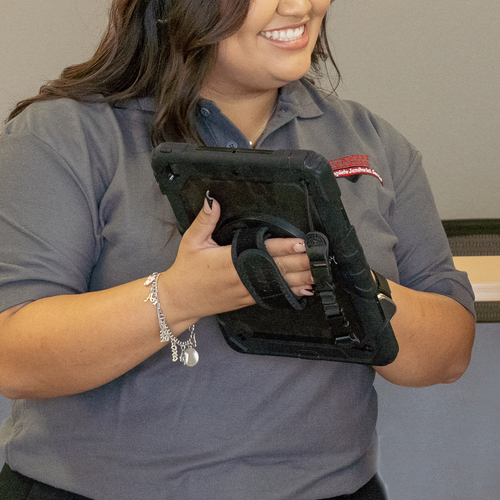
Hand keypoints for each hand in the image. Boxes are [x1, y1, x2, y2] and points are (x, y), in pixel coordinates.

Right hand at [150, 197, 314, 330]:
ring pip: (279, 284)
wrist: (179, 300)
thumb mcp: (191, 241)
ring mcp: (246, 291)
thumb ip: (205, 220)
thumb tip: (212, 199)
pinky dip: (290, 291)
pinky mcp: (247, 300)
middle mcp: (242, 277)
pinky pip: (272, 294)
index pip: (264, 251)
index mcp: (230, 260)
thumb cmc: (186, 270)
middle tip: (320, 256)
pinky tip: (305, 289)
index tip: (301, 242)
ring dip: (300, 278)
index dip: (285, 247)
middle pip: (278, 268)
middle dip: (301, 263)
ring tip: (319, 273)